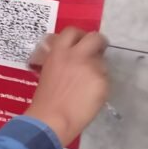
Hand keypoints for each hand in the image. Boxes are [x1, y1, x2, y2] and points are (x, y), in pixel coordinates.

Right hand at [24, 27, 109, 145]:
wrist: (52, 117)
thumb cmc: (44, 98)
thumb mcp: (45, 70)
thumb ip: (57, 58)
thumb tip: (66, 52)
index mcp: (58, 52)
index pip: (71, 31)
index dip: (78, 36)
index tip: (78, 43)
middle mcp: (76, 55)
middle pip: (95, 37)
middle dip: (96, 43)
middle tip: (93, 53)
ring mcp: (91, 68)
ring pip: (102, 60)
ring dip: (97, 67)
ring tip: (87, 81)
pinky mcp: (102, 81)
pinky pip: (104, 77)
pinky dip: (99, 84)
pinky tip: (89, 93)